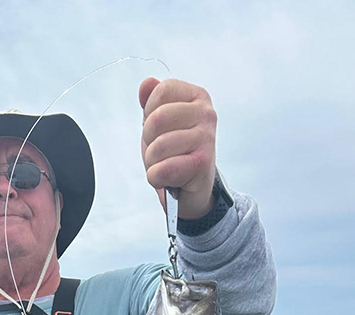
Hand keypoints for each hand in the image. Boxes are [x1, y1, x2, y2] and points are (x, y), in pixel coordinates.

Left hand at [139, 77, 216, 219]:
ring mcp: (207, 138)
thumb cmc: (175, 154)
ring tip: (167, 165)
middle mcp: (207, 114)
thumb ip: (152, 103)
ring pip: (157, 147)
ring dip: (153, 163)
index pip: (160, 92)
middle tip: (162, 151)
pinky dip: (157, 178)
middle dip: (149, 141)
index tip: (160, 129)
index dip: (149, 113)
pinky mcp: (203, 164)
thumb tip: (147, 83)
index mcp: (197, 97)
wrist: (191, 190)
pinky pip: (163, 169)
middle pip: (156, 119)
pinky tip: (169, 179)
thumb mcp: (158, 125)